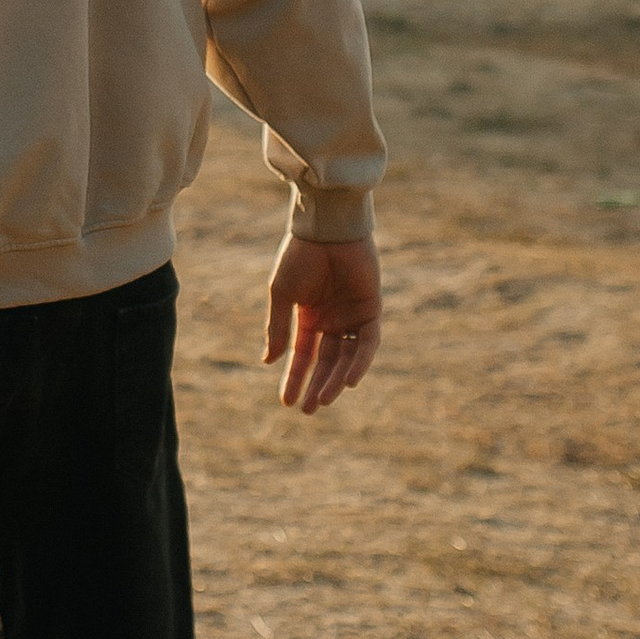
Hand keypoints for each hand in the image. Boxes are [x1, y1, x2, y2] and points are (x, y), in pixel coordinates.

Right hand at [264, 235, 381, 414]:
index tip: (286, 402)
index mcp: (309, 316)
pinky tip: (347, 381)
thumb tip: (268, 361)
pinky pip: (367, 343)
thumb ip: (278, 327)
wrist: (325, 228)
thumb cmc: (299, 256)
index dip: (295, 378)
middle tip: (308, 410)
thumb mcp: (282, 295)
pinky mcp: (371, 309)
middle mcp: (332, 319)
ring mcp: (352, 316)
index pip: (303, 354)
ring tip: (323, 400)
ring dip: (336, 380)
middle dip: (317, 386)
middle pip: (326, 361)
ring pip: (346, 358)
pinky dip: (359, 362)